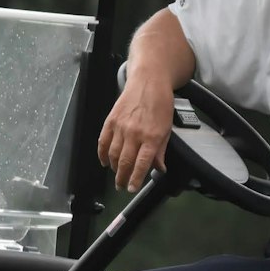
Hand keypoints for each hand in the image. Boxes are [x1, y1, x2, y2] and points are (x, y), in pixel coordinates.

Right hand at [98, 67, 174, 190]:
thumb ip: (161, 151)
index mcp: (152, 137)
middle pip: (125, 162)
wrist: (149, 81)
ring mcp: (121, 127)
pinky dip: (102, 154)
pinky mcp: (111, 121)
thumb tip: (159, 169)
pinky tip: (105, 162)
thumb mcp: (167, 129)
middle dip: (122, 178)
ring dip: (114, 168)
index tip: (132, 188)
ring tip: (117, 175)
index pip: (141, 164)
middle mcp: (135, 133)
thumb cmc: (160, 104)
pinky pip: (103, 142)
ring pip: (113, 155)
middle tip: (122, 186)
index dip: (135, 179)